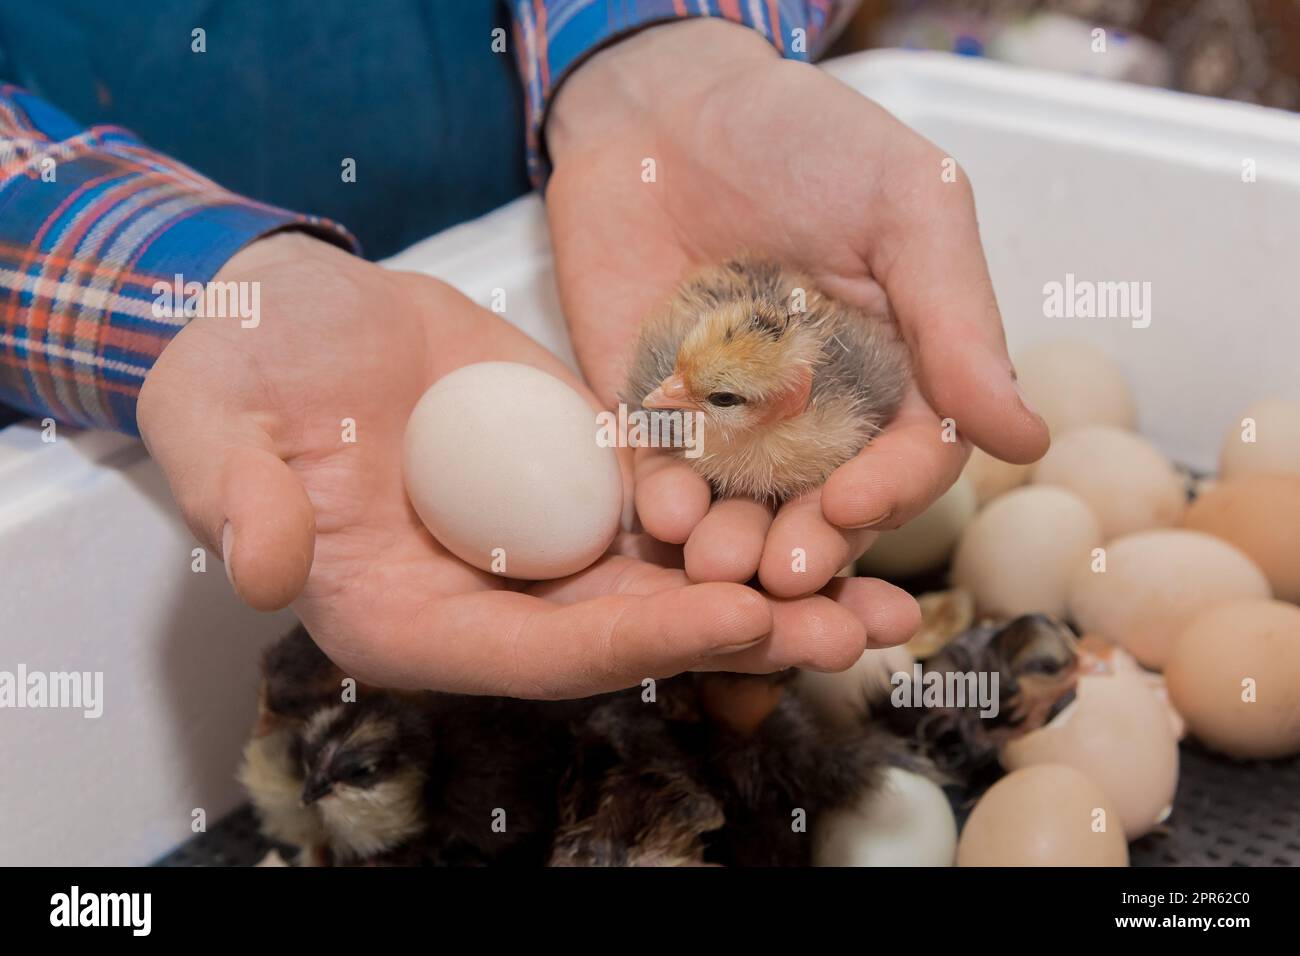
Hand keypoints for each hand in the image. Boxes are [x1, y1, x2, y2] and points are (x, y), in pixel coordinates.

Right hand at [138, 233, 916, 696]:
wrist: (293, 317)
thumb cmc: (244, 374)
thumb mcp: (216, 422)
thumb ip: (239, 494)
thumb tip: (261, 567)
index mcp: (407, 618)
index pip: (533, 652)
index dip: (635, 640)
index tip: (734, 617)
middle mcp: (492, 599)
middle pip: (629, 636)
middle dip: (741, 635)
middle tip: (849, 632)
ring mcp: (544, 546)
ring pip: (671, 584)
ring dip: (777, 594)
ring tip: (881, 594)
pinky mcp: (582, 485)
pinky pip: (673, 513)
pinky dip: (750, 520)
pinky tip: (835, 514)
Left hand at [545, 19, 1048, 599]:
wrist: (663, 105)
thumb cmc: (804, 139)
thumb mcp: (907, 206)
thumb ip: (958, 322)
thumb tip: (1029, 441)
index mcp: (897, 373)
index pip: (912, 456)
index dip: (892, 489)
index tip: (856, 502)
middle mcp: (818, 413)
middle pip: (826, 503)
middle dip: (812, 542)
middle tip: (787, 570)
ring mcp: (731, 420)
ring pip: (744, 508)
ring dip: (735, 545)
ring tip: (718, 565)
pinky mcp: (653, 413)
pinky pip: (660, 472)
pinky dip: (662, 501)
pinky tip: (662, 514)